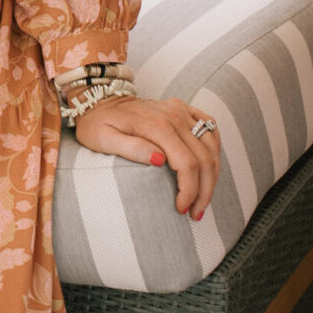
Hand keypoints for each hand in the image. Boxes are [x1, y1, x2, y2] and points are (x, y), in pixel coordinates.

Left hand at [73, 94, 219, 220]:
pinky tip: (210, 168)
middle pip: (205, 159)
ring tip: (203, 198)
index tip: (182, 209)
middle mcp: (174, 116)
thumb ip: (131, 149)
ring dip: (212, 176)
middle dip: (204, 191)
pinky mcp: (184, 109)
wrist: (99, 99)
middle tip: (195, 212)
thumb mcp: (103, 139)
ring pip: (212, 148)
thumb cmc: (98, 123)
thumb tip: (159, 160)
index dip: (189, 190)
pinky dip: (215, 151)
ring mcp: (181, 111)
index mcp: (157, 126)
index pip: (187, 164)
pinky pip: (211, 129)